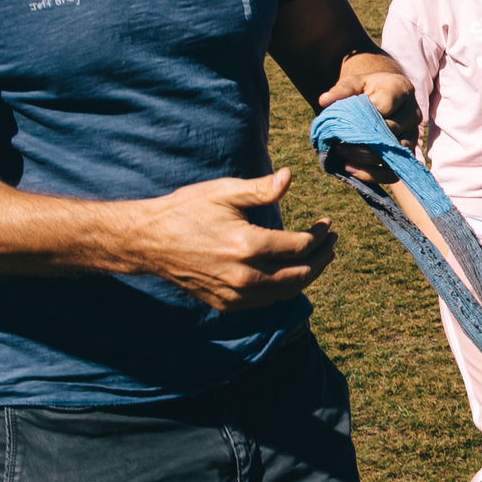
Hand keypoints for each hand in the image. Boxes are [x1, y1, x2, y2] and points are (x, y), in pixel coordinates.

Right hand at [121, 169, 337, 308]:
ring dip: (308, 275)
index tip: (327, 224)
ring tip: (320, 258)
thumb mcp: (223, 192)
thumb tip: (290, 177)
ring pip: (286, 292)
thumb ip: (260, 189)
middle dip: (323, 258)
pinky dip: (284, 288)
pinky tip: (290, 274)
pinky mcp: (226, 304)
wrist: (148, 242)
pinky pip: (266, 301)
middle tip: (333, 243)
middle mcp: (244, 276)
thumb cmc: (185, 210)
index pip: (301, 246)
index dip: (321, 235)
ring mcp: (234, 295)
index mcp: (247, 245)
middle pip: (300, 274)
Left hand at [317, 63, 419, 183]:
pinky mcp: (406, 154)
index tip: (345, 119)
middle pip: (390, 131)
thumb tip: (324, 100)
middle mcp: (412, 113)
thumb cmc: (366, 89)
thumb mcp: (354, 83)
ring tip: (342, 156)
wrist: (382, 97)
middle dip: (362, 139)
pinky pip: (393, 171)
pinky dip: (371, 174)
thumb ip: (341, 91)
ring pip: (394, 154)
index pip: (386, 103)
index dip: (365, 114)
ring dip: (365, 158)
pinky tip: (350, 169)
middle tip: (337, 142)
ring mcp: (412, 135)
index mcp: (400, 88)